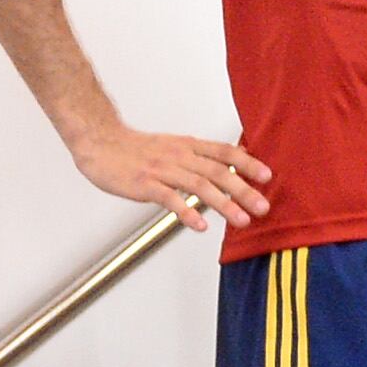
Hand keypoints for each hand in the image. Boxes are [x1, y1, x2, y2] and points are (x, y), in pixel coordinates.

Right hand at [71, 118, 269, 238]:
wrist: (99, 142)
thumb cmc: (133, 149)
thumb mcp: (170, 146)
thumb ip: (193, 157)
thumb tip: (218, 170)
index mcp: (187, 146)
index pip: (224, 152)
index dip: (247, 163)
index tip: (267, 177)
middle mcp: (179, 156)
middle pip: (218, 172)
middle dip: (244, 190)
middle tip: (263, 207)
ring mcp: (162, 170)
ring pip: (200, 186)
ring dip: (224, 204)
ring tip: (241, 221)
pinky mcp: (144, 184)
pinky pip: (169, 198)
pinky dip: (187, 211)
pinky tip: (200, 225)